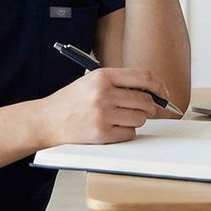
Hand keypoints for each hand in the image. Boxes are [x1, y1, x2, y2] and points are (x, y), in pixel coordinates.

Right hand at [37, 67, 173, 145]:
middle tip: (146, 110)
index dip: (158, 86)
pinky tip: (112, 128)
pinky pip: (129, 134)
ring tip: (119, 118)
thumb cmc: (71, 101)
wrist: (46, 120)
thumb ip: (120, 83)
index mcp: (102, 76)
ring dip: (136, 120)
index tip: (163, 93)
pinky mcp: (101, 133)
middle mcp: (103, 94)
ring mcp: (102, 114)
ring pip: (140, 118)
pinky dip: (126, 133)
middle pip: (145, 101)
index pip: (143, 77)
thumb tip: (153, 91)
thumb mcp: (92, 82)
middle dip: (150, 108)